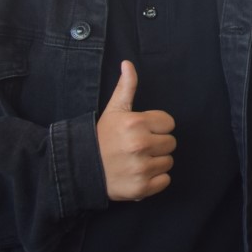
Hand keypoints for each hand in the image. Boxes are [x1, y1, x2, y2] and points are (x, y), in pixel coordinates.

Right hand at [96, 61, 175, 200]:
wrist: (80, 170)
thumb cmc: (101, 138)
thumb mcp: (113, 110)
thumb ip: (126, 86)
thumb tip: (128, 63)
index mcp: (136, 123)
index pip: (169, 123)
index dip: (156, 127)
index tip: (140, 131)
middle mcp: (140, 145)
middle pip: (171, 143)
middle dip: (157, 145)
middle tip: (137, 148)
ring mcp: (141, 168)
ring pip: (168, 162)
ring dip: (156, 163)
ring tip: (135, 161)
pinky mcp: (142, 188)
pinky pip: (165, 181)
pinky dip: (154, 181)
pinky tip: (138, 175)